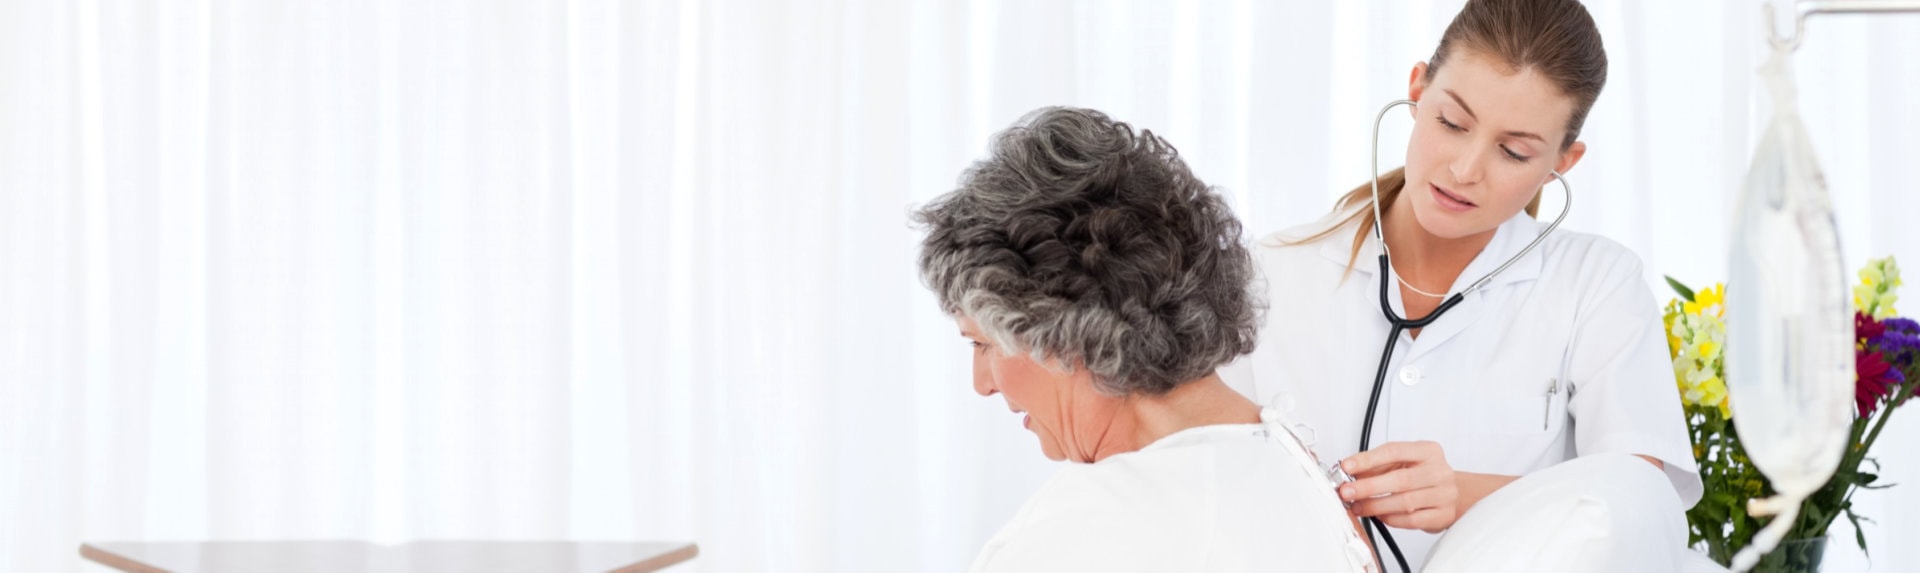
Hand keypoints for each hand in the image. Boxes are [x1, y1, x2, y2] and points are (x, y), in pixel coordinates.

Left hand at [1337, 441, 1459, 532]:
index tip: (1346, 466)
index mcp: (1428, 451)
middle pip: (1400, 479)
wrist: (1453, 493)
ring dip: (1376, 505)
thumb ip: (1378, 466)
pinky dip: (1391, 519)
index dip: (1367, 459)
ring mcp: (1444, 494)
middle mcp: (1439, 471)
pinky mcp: (1442, 515)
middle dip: (1368, 486)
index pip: (1394, 451)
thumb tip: (1350, 473)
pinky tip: (1379, 516)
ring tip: (1358, 507)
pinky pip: (1411, 520)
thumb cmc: (1422, 475)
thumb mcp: (1403, 462)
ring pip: (1405, 502)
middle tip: (1347, 492)